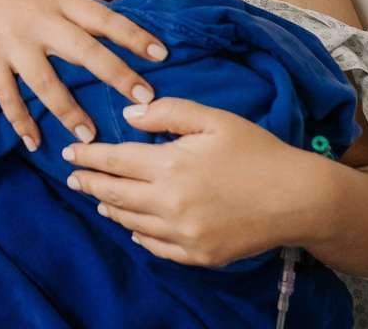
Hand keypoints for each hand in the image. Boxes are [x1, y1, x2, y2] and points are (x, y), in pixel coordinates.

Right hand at [0, 0, 166, 150]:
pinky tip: (34, 141)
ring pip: (45, 82)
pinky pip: (6, 95)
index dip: (134, 36)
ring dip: (68, 110)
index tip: (161, 56)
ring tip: (89, 136)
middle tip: (144, 100)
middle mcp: (41, 23)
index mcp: (60, 0)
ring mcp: (14, 44)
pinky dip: (19, 119)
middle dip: (116, 76)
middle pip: (84, 52)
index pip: (104, 19)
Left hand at [62, 98, 326, 266]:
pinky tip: (132, 226)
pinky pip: (156, 247)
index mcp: (170, 166)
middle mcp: (169, 204)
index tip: (69, 152)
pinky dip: (138, 235)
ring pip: (131, 222)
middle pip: (114, 194)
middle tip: (72, 179)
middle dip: (89, 184)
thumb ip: (167, 113)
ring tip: (98, 199)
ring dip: (110, 208)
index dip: (88, 156)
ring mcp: (183, 234)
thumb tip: (129, 115)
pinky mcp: (198, 254)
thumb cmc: (257, 151)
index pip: (114, 160)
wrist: (298, 198)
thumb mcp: (213, 120)